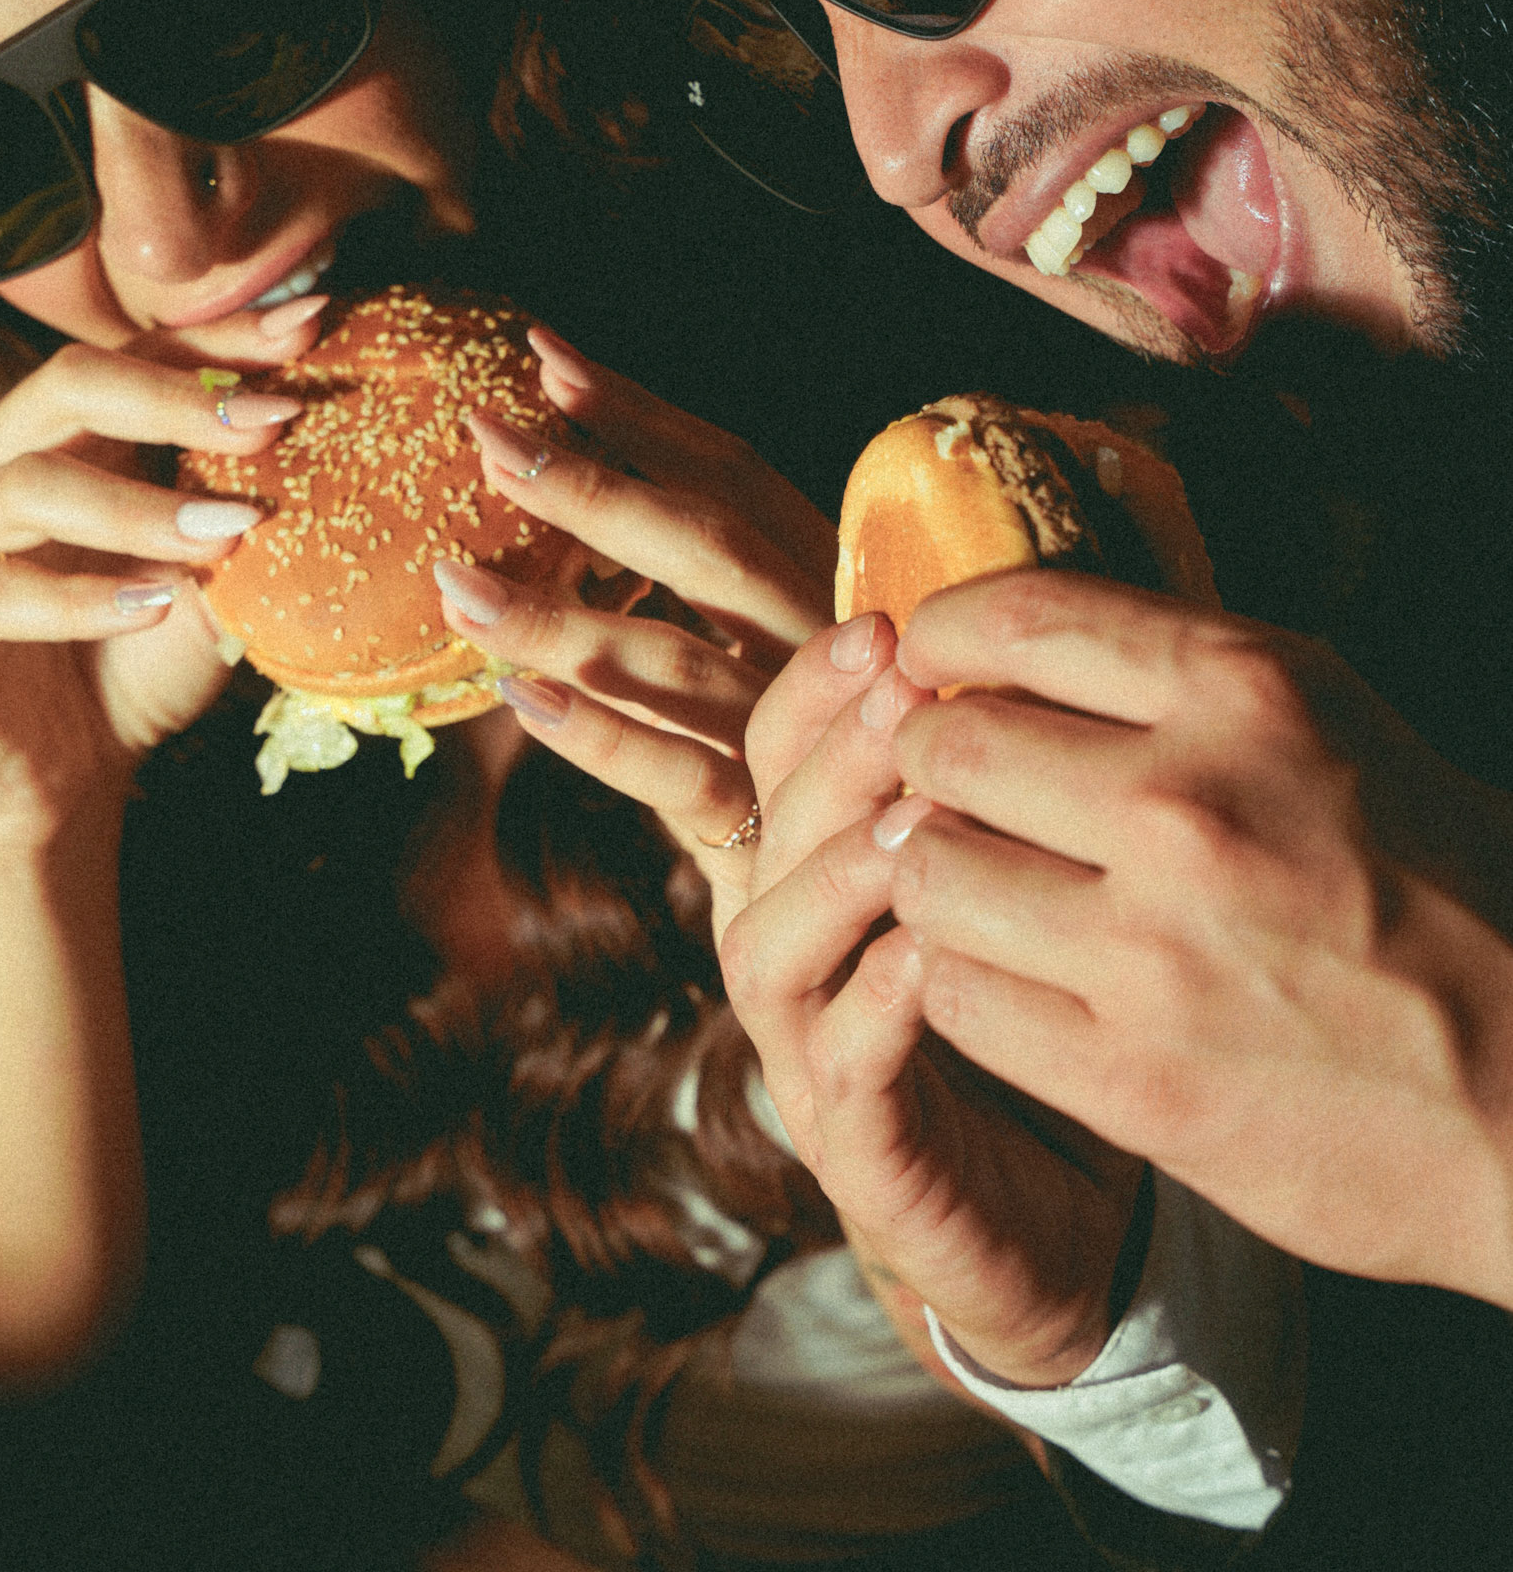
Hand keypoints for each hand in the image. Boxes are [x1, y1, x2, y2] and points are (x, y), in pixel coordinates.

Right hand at [0, 311, 319, 828]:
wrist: (67, 779)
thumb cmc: (143, 664)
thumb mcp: (215, 581)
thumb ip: (245, 508)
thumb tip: (328, 430)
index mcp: (61, 438)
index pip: (134, 354)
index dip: (219, 341)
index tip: (309, 330)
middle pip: (68, 384)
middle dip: (178, 401)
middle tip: (271, 425)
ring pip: (25, 485)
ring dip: (137, 508)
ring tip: (225, 539)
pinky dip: (76, 601)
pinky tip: (150, 608)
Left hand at [430, 324, 835, 900]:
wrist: (885, 910)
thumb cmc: (812, 758)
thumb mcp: (780, 649)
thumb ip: (708, 577)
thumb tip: (577, 472)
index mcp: (833, 579)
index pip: (735, 474)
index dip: (639, 413)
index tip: (543, 356)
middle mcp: (829, 641)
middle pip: (709, 545)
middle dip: (593, 484)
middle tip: (485, 433)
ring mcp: (804, 734)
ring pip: (675, 658)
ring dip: (560, 616)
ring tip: (458, 583)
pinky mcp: (770, 831)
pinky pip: (674, 775)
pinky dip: (595, 736)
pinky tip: (517, 700)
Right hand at [721, 615, 1143, 1388]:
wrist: (1078, 1220)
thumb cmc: (1057, 1016)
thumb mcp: (1027, 876)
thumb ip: (1006, 775)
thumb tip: (1035, 630)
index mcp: (821, 872)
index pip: (776, 753)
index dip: (814, 689)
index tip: (886, 629)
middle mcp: (798, 950)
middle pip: (769, 831)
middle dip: (834, 755)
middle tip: (909, 697)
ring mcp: (814, 1053)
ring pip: (771, 944)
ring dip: (838, 872)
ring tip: (916, 818)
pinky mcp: (861, 1153)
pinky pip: (842, 1071)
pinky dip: (874, 1006)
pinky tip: (929, 955)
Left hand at [886, 568, 1512, 1308]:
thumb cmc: (1443, 896)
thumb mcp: (1337, 730)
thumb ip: (1181, 683)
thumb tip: (1011, 646)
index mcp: (1252, 695)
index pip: (1017, 618)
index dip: (942, 636)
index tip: (929, 662)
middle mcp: (1190, 808)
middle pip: (948, 746)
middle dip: (931, 763)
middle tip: (953, 790)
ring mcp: (1155, 951)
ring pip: (929, 872)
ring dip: (937, 875)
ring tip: (979, 887)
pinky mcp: (1134, 1078)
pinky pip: (957, 995)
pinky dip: (963, 980)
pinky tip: (1010, 977)